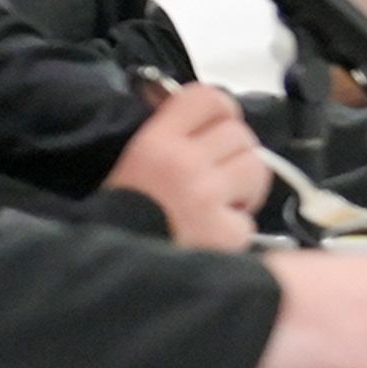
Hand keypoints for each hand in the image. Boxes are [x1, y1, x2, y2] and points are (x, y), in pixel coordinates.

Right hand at [103, 83, 268, 250]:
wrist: (109, 269)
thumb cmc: (124, 213)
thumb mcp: (134, 159)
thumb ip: (167, 130)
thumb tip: (187, 102)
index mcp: (156, 141)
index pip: (208, 98)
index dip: (221, 109)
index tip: (218, 125)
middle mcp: (184, 163)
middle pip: (240, 134)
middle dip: (234, 154)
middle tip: (217, 175)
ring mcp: (207, 196)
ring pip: (256, 168)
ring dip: (245, 185)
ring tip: (220, 201)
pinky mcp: (226, 231)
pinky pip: (250, 218)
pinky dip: (236, 227)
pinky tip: (213, 231)